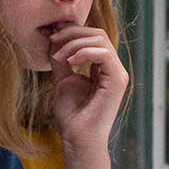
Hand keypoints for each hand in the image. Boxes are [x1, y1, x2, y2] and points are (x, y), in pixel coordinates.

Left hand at [47, 23, 128, 162]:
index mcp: (102, 66)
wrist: (77, 137)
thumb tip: (54, 38)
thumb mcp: (62, 79)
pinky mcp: (117, 81)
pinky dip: (83, 52)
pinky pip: (104, 54)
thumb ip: (61, 58)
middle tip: (52, 41)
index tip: (50, 35)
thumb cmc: (70, 114)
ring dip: (74, 43)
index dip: (71, 31)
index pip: (92, 36)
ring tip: (58, 57)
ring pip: (100, 40)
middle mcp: (113, 68)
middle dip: (72, 33)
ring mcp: (118, 73)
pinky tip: (69, 62)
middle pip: (97, 34)